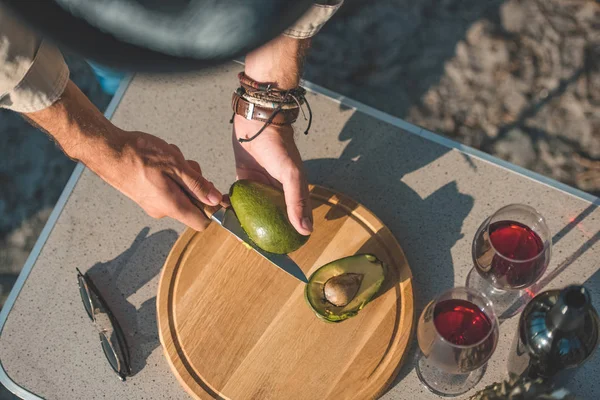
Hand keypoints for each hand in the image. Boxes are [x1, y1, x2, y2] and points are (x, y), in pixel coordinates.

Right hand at [82, 129, 222, 230]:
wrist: (105, 149)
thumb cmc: (138, 155)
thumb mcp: (176, 165)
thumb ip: (197, 185)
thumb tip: (214, 200)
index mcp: (172, 206)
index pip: (202, 222)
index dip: (213, 208)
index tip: (215, 191)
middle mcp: (162, 210)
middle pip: (192, 202)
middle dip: (194, 182)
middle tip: (184, 164)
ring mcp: (152, 203)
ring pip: (180, 190)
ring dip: (180, 173)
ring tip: (168, 157)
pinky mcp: (145, 195)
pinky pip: (167, 186)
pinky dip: (168, 172)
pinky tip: (159, 160)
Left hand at [233, 115, 311, 234]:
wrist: (257, 121)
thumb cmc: (278, 146)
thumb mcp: (292, 174)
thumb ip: (297, 201)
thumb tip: (305, 231)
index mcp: (293, 194)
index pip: (294, 222)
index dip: (288, 238)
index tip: (278, 253)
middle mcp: (277, 194)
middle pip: (271, 220)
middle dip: (261, 233)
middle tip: (250, 245)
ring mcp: (260, 187)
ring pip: (253, 211)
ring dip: (245, 220)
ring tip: (235, 231)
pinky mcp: (244, 179)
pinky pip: (239, 197)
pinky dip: (232, 204)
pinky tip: (223, 212)